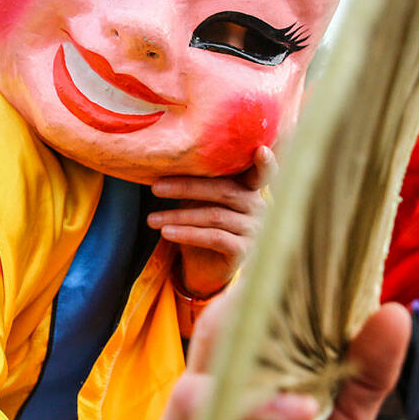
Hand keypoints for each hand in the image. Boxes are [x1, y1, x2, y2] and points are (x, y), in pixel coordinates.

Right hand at [131, 293, 409, 419]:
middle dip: (280, 292)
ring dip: (269, 348)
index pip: (274, 296)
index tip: (347, 260)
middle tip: (332, 290)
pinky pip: (195, 401)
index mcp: (265, 361)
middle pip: (241, 304)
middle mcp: (226, 369)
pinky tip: (294, 414)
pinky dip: (249, 403)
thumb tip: (395, 311)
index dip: (304, 273)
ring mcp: (196, 402)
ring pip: (216, 340)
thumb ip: (365, 379)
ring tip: (323, 379)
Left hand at [149, 147, 274, 298]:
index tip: (261, 151)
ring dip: (178, 215)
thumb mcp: (200, 200)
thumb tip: (170, 160)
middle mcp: (258, 206)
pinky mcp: (243, 250)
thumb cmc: (202, 226)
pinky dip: (187, 234)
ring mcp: (254, 229)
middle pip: (223, 190)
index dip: (266, 163)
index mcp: (249, 188)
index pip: (264, 172)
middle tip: (155, 187)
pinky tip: (166, 233)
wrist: (204, 268)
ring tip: (152, 219)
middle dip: (186, 187)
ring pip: (214, 216)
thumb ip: (200, 181)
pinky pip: (213, 238)